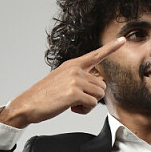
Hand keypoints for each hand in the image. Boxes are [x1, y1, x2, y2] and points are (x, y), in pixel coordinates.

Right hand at [0, 37, 125, 126]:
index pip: (96, 54)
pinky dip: (85, 110)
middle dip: (93, 97)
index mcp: (73, 64)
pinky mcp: (74, 93)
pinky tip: (73, 108)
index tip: (123, 41)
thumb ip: (79, 78)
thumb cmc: (45, 95)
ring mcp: (75, 80)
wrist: (28, 103)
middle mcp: (75, 69)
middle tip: (77, 101)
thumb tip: (96, 86)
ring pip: (99, 95)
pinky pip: (92, 104)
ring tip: (74, 104)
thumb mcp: (62, 79)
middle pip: (102, 85)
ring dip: (89, 104)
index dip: (111, 48)